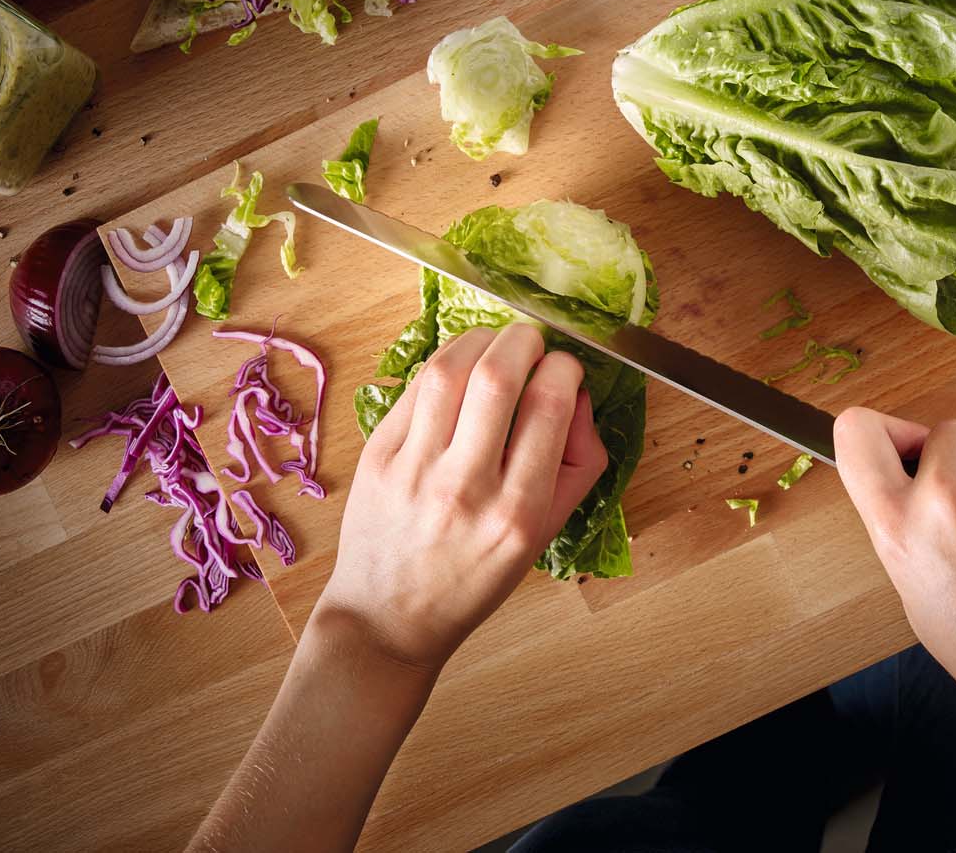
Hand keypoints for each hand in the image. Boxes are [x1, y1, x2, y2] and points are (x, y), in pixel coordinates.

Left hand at [318, 324, 607, 673]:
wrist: (390, 616)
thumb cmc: (475, 576)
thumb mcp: (545, 533)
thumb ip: (578, 463)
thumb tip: (578, 393)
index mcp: (518, 512)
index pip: (550, 407)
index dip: (566, 368)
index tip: (566, 368)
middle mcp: (466, 487)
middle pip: (498, 376)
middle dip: (525, 339)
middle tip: (533, 342)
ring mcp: (415, 469)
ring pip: (450, 369)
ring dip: (482, 339)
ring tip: (495, 345)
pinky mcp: (377, 456)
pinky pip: (415, 387)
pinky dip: (445, 362)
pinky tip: (459, 369)